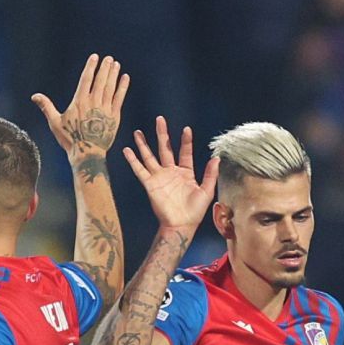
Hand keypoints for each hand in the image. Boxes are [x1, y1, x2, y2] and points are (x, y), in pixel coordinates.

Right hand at [32, 54, 128, 159]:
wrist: (87, 154)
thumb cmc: (69, 139)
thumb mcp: (55, 122)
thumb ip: (46, 107)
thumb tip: (34, 96)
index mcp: (79, 102)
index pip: (86, 79)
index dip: (91, 66)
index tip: (95, 57)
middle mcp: (93, 102)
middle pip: (100, 80)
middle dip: (105, 68)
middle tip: (109, 58)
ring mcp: (105, 109)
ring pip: (110, 87)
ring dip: (113, 74)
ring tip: (116, 65)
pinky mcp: (114, 116)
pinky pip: (119, 98)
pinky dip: (122, 87)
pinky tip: (125, 78)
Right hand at [121, 116, 219, 234]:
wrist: (181, 225)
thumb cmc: (195, 211)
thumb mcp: (207, 191)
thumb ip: (210, 174)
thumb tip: (216, 158)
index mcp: (185, 172)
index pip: (184, 152)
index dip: (185, 141)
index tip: (186, 129)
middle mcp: (170, 172)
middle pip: (164, 149)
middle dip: (162, 134)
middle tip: (159, 119)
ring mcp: (159, 177)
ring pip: (149, 157)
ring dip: (144, 144)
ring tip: (138, 132)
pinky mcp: (150, 185)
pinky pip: (140, 170)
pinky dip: (133, 160)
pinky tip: (127, 150)